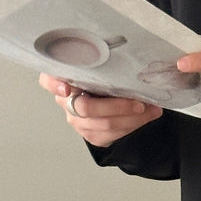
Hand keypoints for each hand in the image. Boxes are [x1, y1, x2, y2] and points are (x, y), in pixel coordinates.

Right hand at [40, 73, 162, 145]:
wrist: (108, 102)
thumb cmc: (103, 79)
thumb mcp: (100, 68)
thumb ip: (103, 66)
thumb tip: (131, 65)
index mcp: (61, 79)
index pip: (48, 81)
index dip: (55, 86)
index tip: (67, 89)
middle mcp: (65, 102)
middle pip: (87, 108)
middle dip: (117, 106)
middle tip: (139, 102)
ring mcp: (77, 121)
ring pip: (105, 124)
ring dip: (133, 118)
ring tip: (152, 109)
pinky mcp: (91, 135)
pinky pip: (113, 134)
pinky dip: (134, 124)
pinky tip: (147, 116)